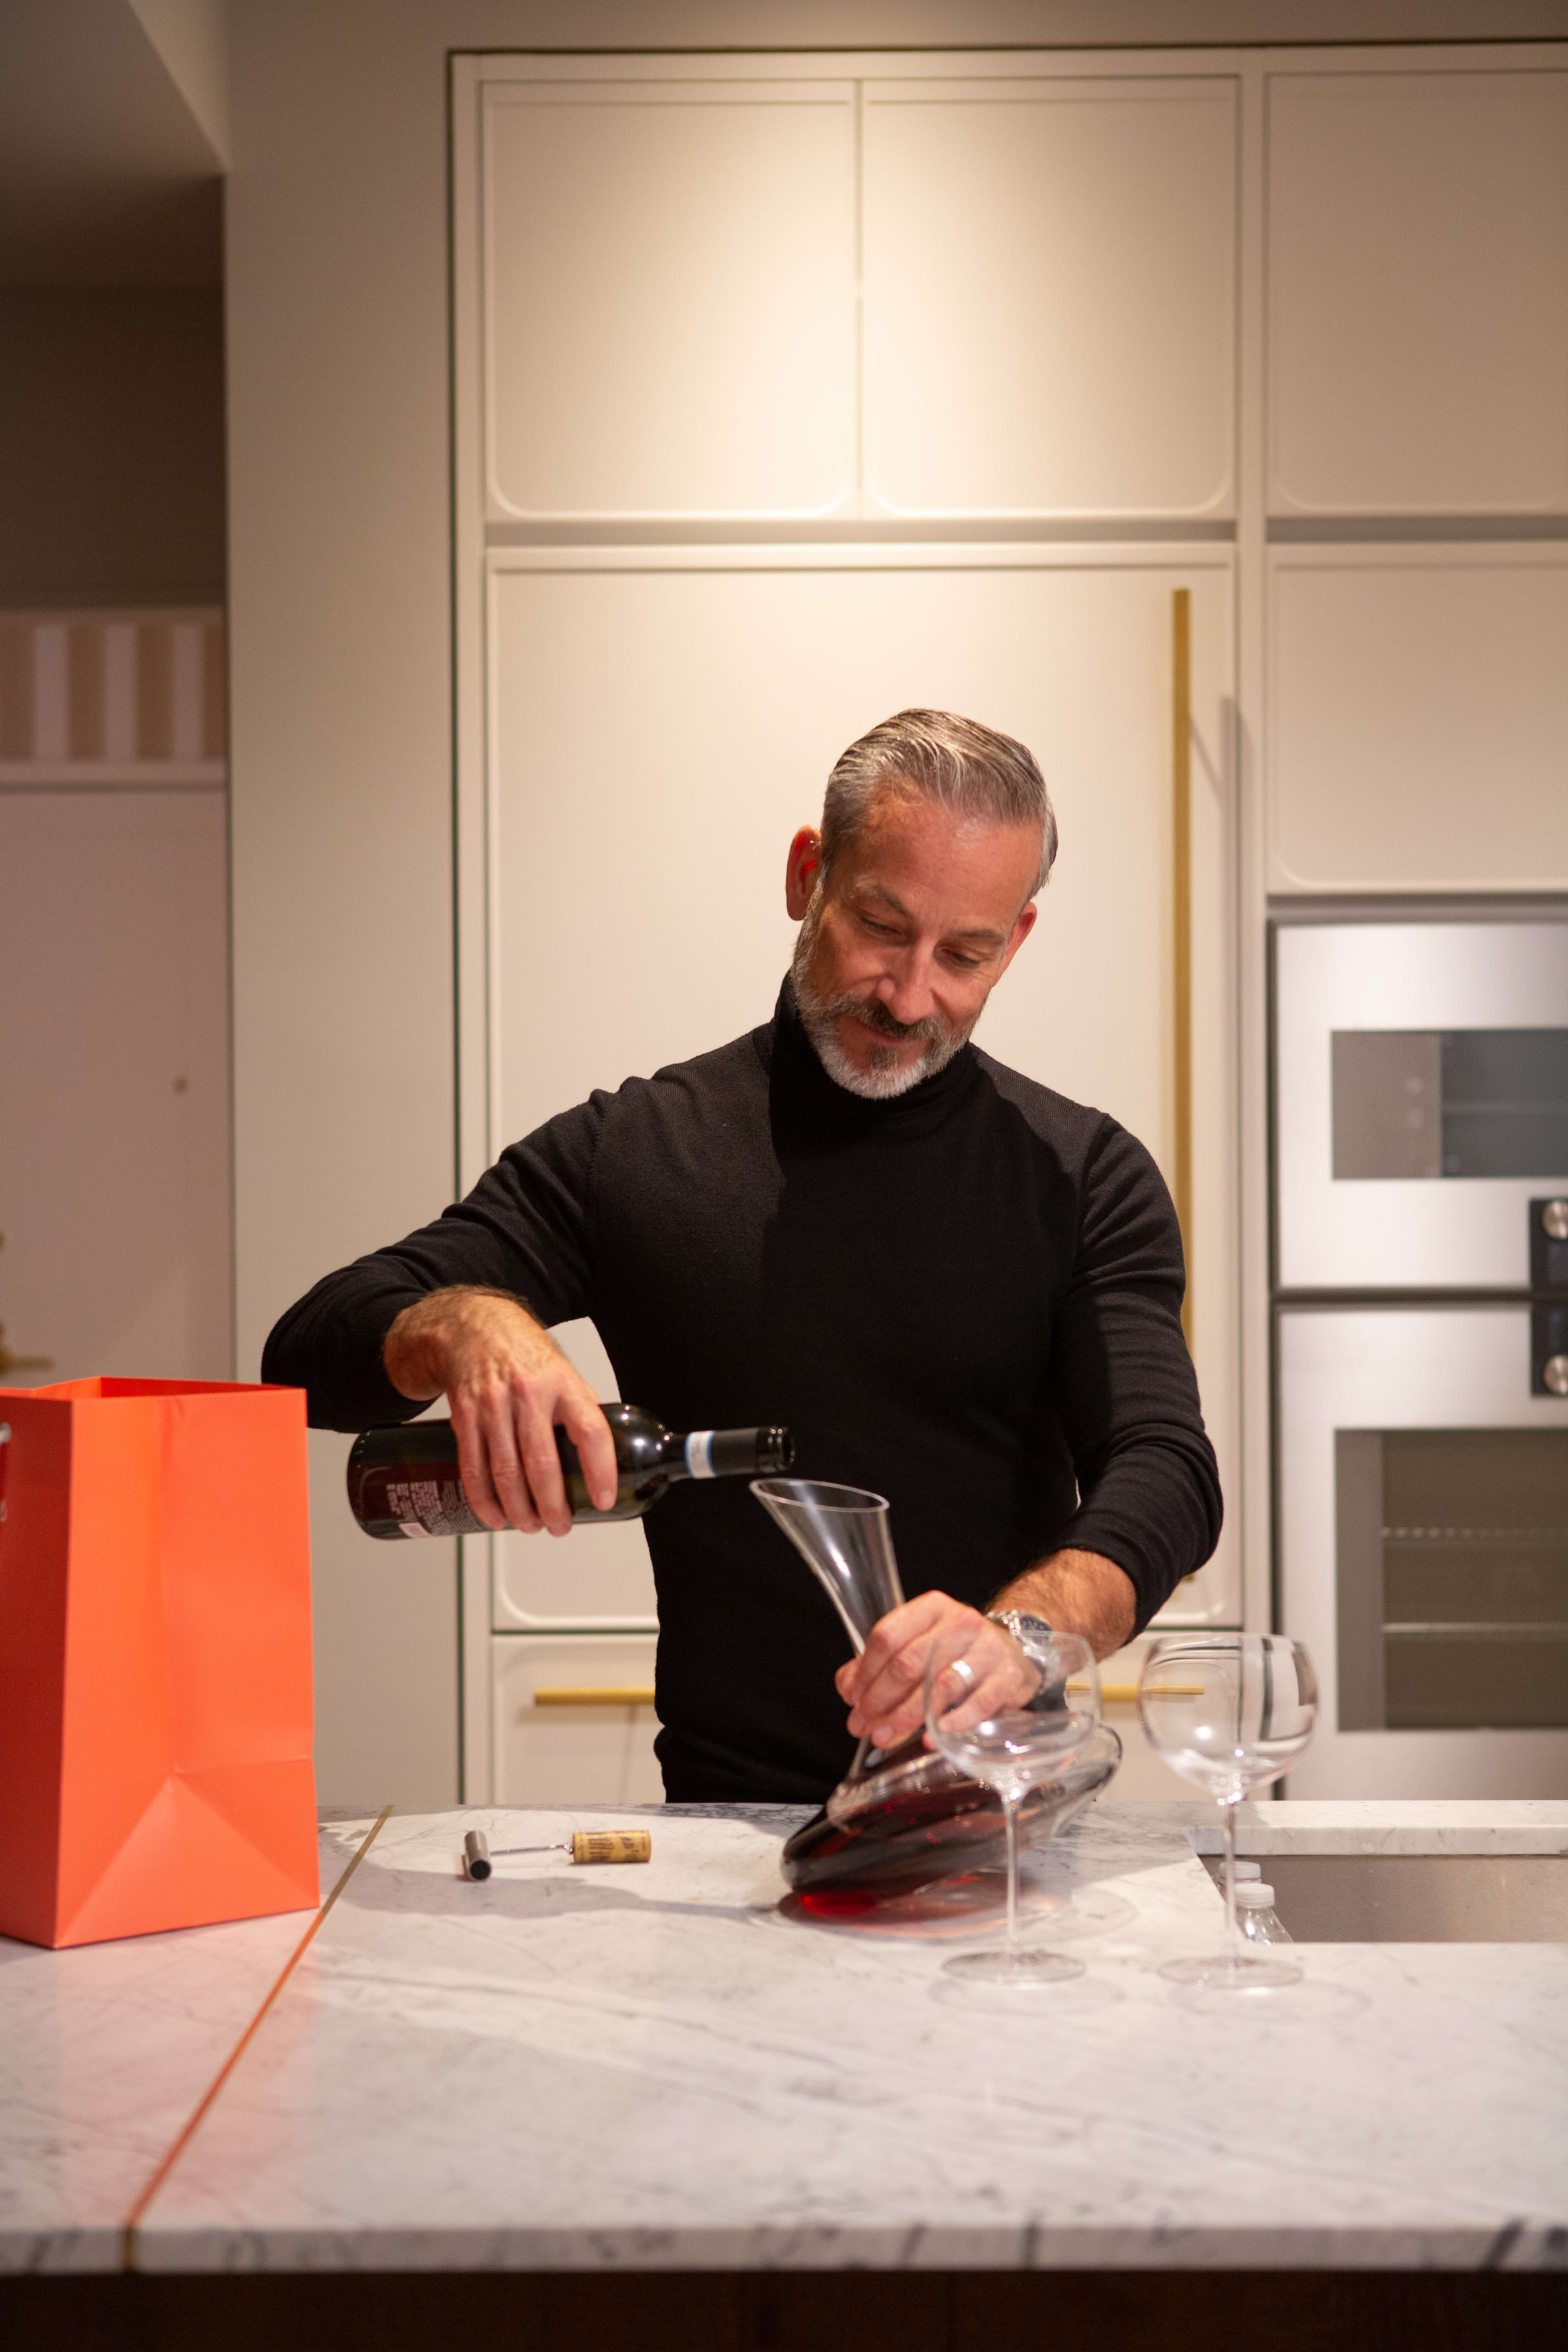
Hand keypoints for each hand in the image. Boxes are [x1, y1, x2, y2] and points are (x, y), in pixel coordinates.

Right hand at [383, 1288, 617, 1535]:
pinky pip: (473, 1466)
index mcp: (563, 1384)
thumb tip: (601, 1459)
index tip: (603, 1500)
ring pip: (506, 1472)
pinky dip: (484, 1499)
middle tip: (559, 1526)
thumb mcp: (563, 1373)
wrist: (473, 1327)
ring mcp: (493, 1405)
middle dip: (552, 1506)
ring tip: (530, 1526)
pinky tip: (495, 1516)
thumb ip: (579, 1412)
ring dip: (519, 1510)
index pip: (590, 1431)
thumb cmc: (524, 1356)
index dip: (601, 1471)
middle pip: (542, 1463)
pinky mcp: (464, 1415)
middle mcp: (529, 1394)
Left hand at [833, 1591, 1038, 1752]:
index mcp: (930, 1609)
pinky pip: (980, 1702)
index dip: (865, 1671)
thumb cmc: (955, 1653)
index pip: (887, 1636)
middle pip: (908, 1663)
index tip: (854, 1699)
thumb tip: (848, 1689)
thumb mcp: (917, 1646)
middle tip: (864, 1726)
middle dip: (880, 1700)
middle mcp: (959, 1622)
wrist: (1012, 1654)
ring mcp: (987, 1648)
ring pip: (940, 1685)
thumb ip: (877, 1664)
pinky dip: (954, 1721)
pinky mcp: (1008, 1675)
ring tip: (887, 1737)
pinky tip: (934, 1736)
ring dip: (907, 1716)